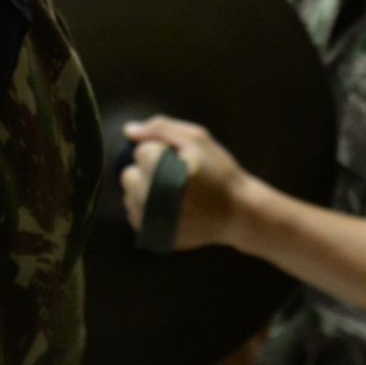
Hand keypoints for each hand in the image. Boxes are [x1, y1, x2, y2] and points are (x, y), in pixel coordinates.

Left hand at [121, 115, 255, 252]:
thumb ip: (161, 128)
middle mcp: (150, 198)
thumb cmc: (220, 172)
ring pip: (129, 198)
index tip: (178, 159)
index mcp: (161, 171)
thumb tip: (129, 130)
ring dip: (143, 191)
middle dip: (146, 172)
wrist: (238, 213)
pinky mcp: (152, 236)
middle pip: (127, 176)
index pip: (140, 152)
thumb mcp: (198, 139)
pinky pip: (135, 216)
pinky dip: (146, 210)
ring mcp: (150, 220)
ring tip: (171, 193)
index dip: (159, 151)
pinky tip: (168, 208)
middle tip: (171, 176)